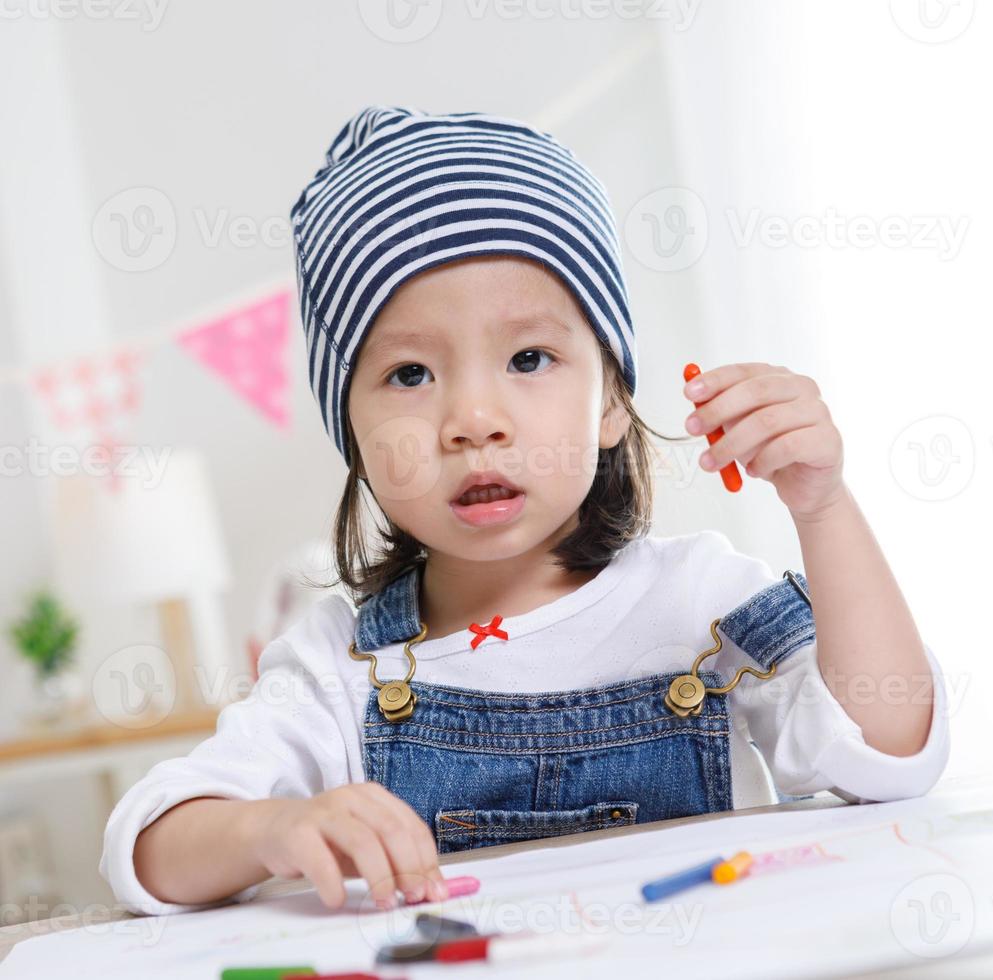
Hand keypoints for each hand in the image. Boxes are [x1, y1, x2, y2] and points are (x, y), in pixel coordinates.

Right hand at [247, 782, 446, 910]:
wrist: (275, 830)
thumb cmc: (328, 841)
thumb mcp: (365, 844)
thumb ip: (394, 859)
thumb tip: (430, 889)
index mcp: (374, 797)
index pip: (411, 825)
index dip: (426, 860)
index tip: (434, 891)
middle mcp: (352, 798)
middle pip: (392, 830)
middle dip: (409, 867)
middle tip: (413, 898)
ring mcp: (324, 812)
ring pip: (362, 841)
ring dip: (380, 876)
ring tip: (384, 903)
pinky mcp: (297, 833)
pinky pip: (320, 860)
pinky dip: (333, 884)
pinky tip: (337, 899)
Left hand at [683, 361, 845, 520]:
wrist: (805, 486)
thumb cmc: (770, 452)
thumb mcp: (738, 429)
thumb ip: (720, 415)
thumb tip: (695, 405)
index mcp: (779, 378)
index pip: (744, 371)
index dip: (715, 380)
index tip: (689, 394)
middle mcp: (802, 388)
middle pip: (755, 391)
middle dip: (718, 410)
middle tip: (693, 429)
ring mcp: (819, 412)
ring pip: (767, 421)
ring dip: (732, 444)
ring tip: (713, 463)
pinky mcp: (828, 440)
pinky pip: (788, 447)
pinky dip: (763, 461)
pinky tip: (753, 471)